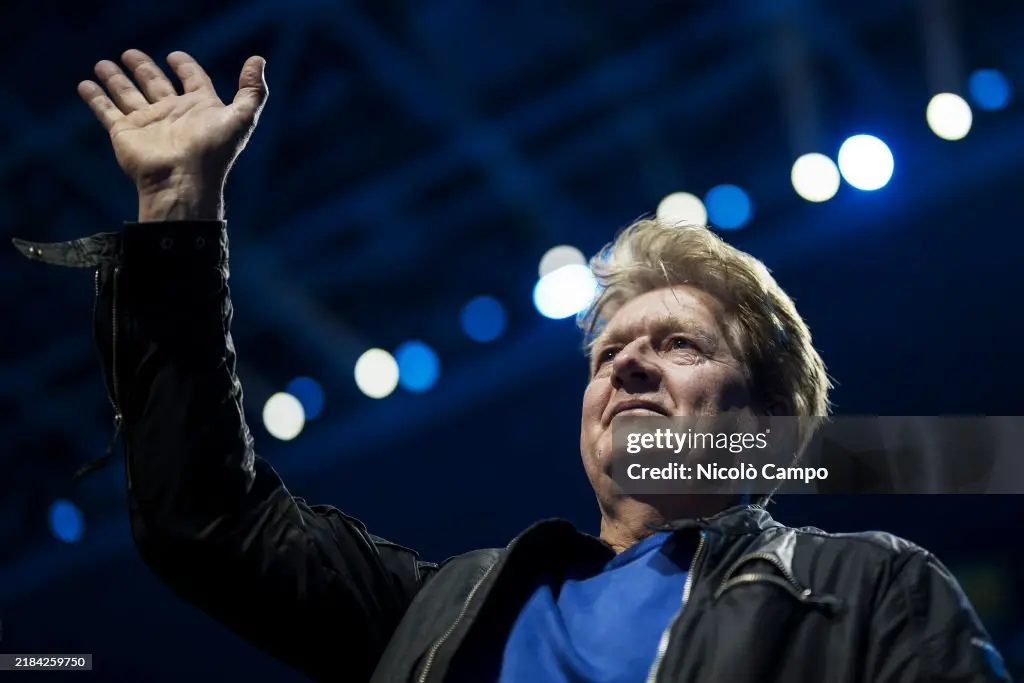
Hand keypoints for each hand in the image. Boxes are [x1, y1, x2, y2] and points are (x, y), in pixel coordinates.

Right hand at [78, 49, 267, 219]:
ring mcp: (148, 123)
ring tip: (103, 63)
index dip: (185, 67)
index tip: (175, 56)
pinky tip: (86, 85)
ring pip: (127, 94)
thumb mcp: (242, 117)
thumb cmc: (214, 151)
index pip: (193, 80)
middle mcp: (173, 114)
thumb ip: (252, 90)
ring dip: (115, 78)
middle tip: (131, 53)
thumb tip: (258, 60)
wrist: (183, 182)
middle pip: (156, 84)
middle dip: (144, 68)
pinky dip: (95, 97)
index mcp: (200, 109)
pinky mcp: (125, 132)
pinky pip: (106, 110)